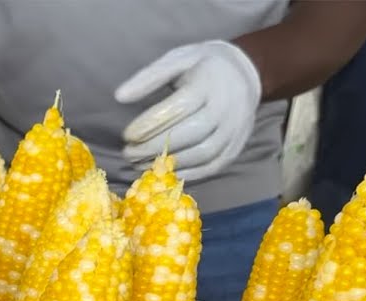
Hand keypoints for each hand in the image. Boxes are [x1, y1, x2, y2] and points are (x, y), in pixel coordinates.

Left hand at [115, 40, 261, 182]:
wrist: (246, 73)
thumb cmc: (202, 67)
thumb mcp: (177, 60)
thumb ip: (148, 77)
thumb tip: (119, 97)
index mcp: (209, 83)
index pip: (178, 108)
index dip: (150, 124)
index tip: (127, 135)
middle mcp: (226, 108)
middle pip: (190, 134)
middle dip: (154, 147)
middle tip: (128, 153)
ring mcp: (234, 130)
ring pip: (201, 154)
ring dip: (168, 164)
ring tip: (140, 163)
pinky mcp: (235, 147)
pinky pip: (211, 166)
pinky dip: (186, 173)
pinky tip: (164, 171)